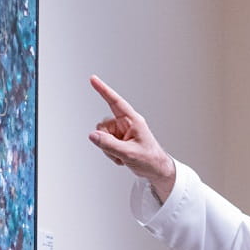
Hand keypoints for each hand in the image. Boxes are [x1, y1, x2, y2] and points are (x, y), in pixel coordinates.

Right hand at [87, 75, 176, 199]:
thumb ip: (109, 144)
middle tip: (119, 152)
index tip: (93, 79)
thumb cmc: (150, 159)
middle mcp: (126, 124)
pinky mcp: (118, 140)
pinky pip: (104, 143)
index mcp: (133, 121)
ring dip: (109, 149)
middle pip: (103, 126)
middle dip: (106, 141)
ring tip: (123, 156)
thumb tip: (93, 135)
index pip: (116, 102)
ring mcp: (121, 132)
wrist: (156, 170)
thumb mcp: (129, 153)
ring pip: (102, 136)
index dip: (104, 90)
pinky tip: (122, 157)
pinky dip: (110, 153)